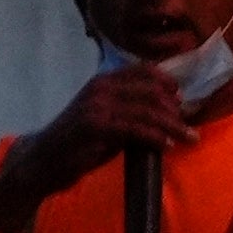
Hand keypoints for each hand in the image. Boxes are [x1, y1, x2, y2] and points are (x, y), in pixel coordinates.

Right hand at [0, 63, 196, 222]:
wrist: (42, 161)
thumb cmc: (77, 142)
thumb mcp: (105, 118)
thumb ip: (129, 110)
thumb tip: (167, 111)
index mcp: (104, 81)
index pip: (143, 70)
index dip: (166, 82)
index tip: (181, 97)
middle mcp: (102, 87)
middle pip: (151, 91)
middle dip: (174, 110)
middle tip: (189, 126)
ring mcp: (98, 106)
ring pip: (148, 111)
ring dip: (173, 125)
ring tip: (189, 138)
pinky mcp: (96, 126)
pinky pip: (136, 129)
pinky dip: (156, 137)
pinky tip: (168, 145)